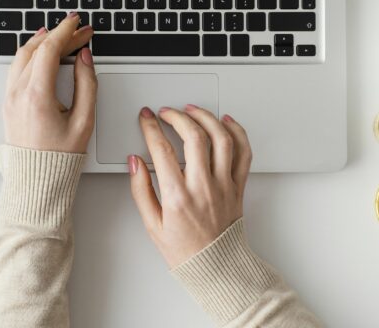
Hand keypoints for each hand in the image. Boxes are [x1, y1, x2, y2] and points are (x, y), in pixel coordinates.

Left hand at [3, 13, 95, 152]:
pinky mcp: (8, 102)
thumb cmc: (60, 156)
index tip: (79, 23)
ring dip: (41, 41)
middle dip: (58, 34)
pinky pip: (16, 68)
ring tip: (60, 35)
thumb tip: (84, 58)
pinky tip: (41, 52)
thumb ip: (87, 84)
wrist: (37, 180)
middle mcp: (18, 93)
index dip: (66, 32)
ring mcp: (10, 97)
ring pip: (22, 56)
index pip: (49, 50)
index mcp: (37, 95)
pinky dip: (30, 54)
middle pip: (35, 48)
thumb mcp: (84, 121)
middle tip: (79, 30)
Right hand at [128, 105, 251, 267]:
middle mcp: (203, 187)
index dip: (151, 127)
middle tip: (167, 112)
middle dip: (177, 116)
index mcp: (178, 197)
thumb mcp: (152, 224)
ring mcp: (224, 185)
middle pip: (193, 137)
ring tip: (193, 110)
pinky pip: (243, 153)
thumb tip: (134, 162)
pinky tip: (226, 122)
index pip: (161, 150)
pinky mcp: (238, 186)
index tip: (146, 118)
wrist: (217, 268)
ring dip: (206, 118)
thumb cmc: (185, 251)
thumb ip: (141, 190)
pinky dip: (237, 132)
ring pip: (221, 138)